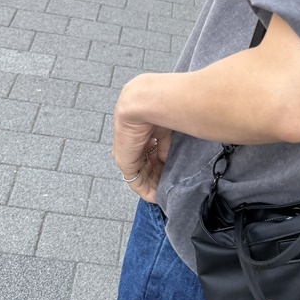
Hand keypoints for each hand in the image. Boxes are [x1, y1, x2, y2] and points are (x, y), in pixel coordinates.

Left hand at [114, 76, 171, 201]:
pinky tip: (156, 197)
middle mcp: (135, 142)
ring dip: (154, 183)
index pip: (153, 150)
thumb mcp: (166, 125)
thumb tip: (169, 157)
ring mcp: (129, 151)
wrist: (142, 103)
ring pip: (142, 173)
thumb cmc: (159, 105)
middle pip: (147, 163)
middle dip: (159, 175)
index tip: (174, 172)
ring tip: (166, 194)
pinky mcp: (125, 161)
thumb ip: (166, 142)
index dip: (162, 162)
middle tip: (171, 186)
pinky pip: (135, 180)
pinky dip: (145, 190)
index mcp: (144, 129)